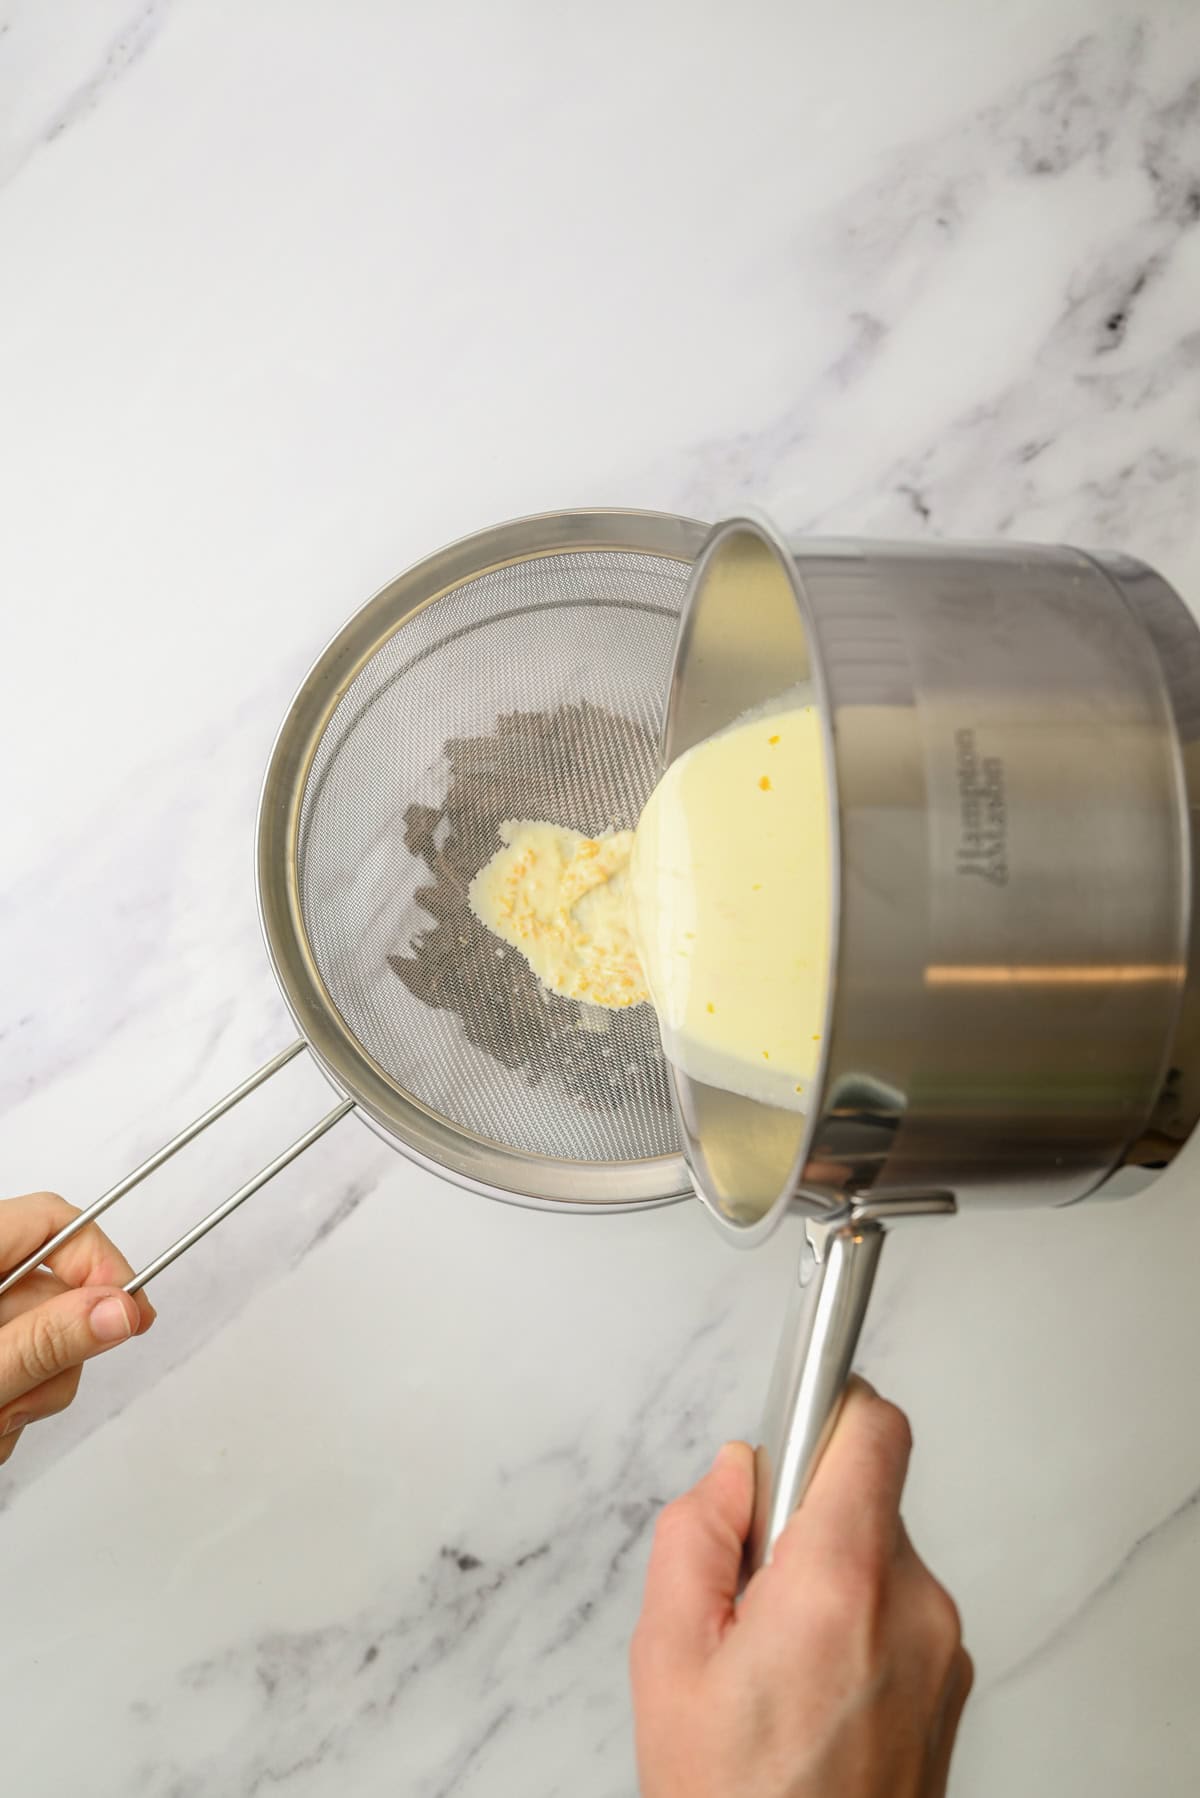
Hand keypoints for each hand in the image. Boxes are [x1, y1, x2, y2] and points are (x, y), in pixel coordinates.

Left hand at [0, 1192, 155, 1463]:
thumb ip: (46, 1342)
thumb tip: (121, 1310)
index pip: (56, 1222)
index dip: (100, 1263)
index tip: (127, 1315)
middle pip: (55, 1292)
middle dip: (58, 1356)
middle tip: (27, 1398)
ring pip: (42, 1341)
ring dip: (32, 1394)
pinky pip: (19, 1370)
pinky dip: (13, 1405)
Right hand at [631, 1380, 970, 1797]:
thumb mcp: (667, 1656)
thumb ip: (696, 1534)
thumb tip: (737, 1471)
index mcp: (840, 1583)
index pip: (872, 1428)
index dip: (828, 1408)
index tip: (792, 1422)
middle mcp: (913, 1606)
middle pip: (866, 1491)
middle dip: (805, 1515)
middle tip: (749, 1589)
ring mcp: (944, 1650)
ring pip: (879, 1552)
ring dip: (829, 1574)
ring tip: (775, 1657)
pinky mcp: (953, 1685)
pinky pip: (900, 1607)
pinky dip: (856, 1622)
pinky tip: (809, 1686)